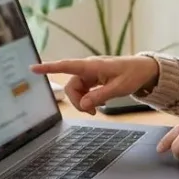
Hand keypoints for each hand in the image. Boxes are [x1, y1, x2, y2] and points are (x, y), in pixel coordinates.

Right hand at [29, 56, 158, 114]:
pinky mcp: (94, 79)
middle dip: (77, 101)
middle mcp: (88, 68)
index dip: (49, 68)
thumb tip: (83, 105)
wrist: (144, 70)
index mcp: (92, 66)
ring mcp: (91, 74)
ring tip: (97, 110)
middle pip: (71, 86)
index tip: (33, 68)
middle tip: (92, 113)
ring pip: (77, 90)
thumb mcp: (119, 88)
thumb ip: (100, 96)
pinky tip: (99, 104)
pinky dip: (88, 100)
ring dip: (83, 102)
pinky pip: (84, 91)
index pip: (66, 66)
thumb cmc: (133, 74)